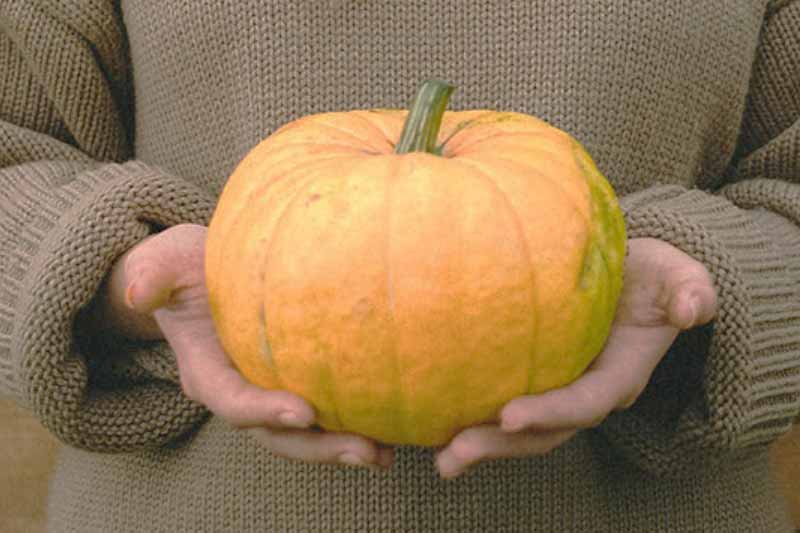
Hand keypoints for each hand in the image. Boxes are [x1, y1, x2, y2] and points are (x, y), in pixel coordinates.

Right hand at [88, 223, 393, 469]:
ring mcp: (261, 391)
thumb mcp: (164, 260)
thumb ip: (151, 274)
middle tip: (365, 452)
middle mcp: (234, 390)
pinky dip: (348, 424)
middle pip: (273, 434)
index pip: (232, 400)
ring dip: (340, 447)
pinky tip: (387, 429)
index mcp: (204, 369)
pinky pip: (316, 412)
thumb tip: (138, 291)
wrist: (195, 278)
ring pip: (298, 434)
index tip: (305, 413)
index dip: (264, 411)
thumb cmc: (181, 267)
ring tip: (384, 454)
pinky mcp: (286, 383)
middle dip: (317, 447)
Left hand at [435, 238, 717, 478]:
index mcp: (621, 376)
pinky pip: (506, 405)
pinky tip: (435, 419)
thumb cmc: (657, 278)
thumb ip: (691, 290)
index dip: (551, 412)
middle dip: (501, 446)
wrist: (640, 284)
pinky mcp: (540, 380)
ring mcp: (563, 391)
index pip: (586, 402)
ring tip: (438, 457)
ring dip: (481, 445)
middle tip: (454, 455)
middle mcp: (589, 394)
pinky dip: (475, 417)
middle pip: (546, 431)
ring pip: (523, 430)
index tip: (509, 415)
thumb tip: (695, 306)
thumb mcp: (681, 277)